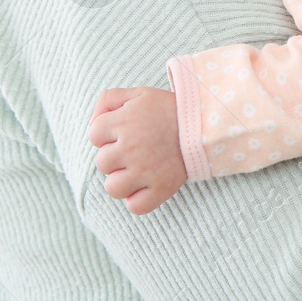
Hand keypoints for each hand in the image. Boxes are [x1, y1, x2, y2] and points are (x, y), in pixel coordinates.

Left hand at [88, 87, 186, 214]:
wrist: (208, 122)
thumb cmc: (169, 109)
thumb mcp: (139, 94)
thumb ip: (108, 100)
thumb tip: (93, 121)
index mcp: (124, 122)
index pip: (94, 135)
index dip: (108, 134)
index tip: (126, 131)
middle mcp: (131, 147)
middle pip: (102, 163)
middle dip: (116, 157)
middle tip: (137, 149)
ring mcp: (146, 170)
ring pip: (113, 188)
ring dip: (123, 181)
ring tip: (140, 169)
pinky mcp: (162, 188)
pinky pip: (135, 206)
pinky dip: (139, 200)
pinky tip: (148, 185)